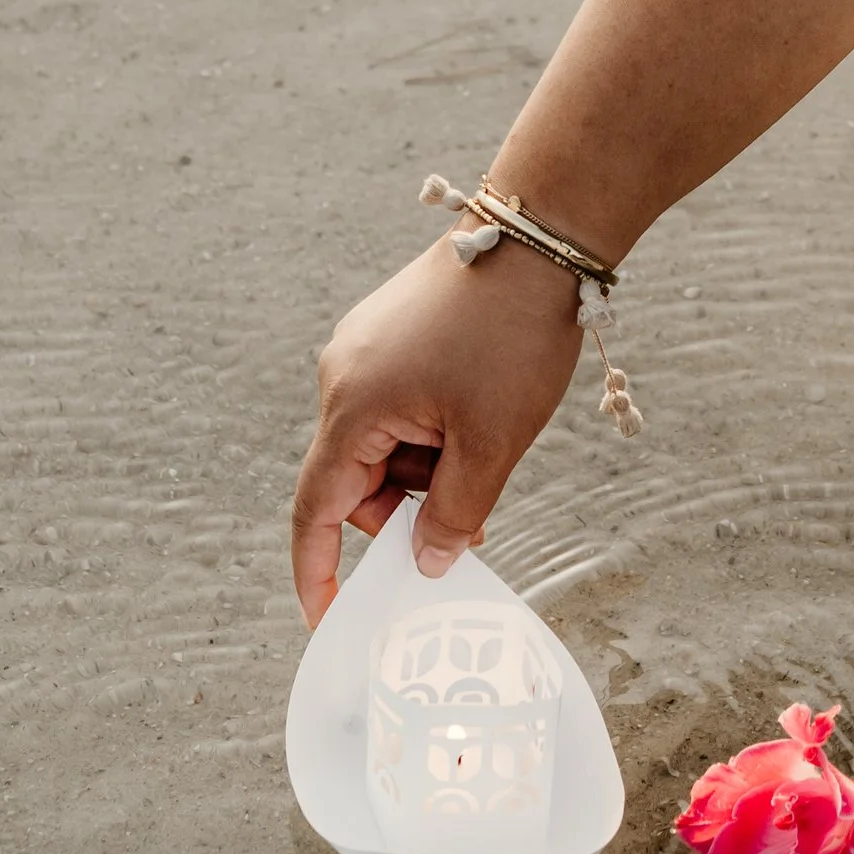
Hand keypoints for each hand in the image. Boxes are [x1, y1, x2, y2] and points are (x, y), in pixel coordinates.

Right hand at [290, 237, 583, 624]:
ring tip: (488, 446)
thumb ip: (454, 514)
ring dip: (425, 465)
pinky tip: (478, 415)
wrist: (537, 236)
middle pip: (355, 477)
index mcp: (352, 406)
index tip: (325, 617)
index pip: (316, 509)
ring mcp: (363, 347)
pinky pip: (396, 403)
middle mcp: (341, 374)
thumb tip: (428, 562)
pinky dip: (430, 429)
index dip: (317, 570)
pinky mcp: (388, 330)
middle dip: (406, 508)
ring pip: (382, 442)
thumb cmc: (513, 335)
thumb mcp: (492, 442)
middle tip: (471, 519)